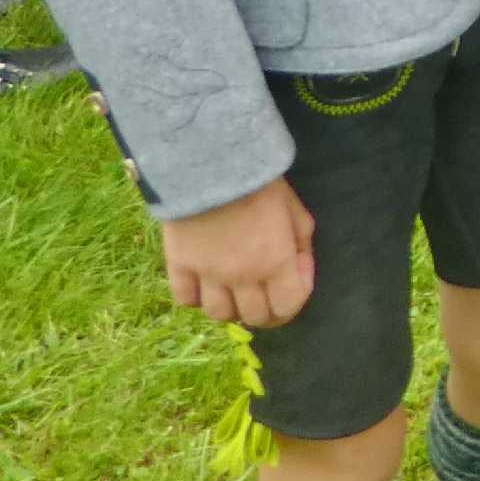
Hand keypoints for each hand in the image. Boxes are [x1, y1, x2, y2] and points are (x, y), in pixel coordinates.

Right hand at [161, 178, 316, 327]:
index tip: (296, 272)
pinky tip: (205, 283)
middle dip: (267, 309)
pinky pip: (185, 299)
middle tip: (267, 291)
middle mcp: (242, 277)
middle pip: (255, 317)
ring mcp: (207, 275)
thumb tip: (298, 268)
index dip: (297, 296)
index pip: (288, 307)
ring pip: (219, 314)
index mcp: (275, 262)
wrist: (212, 163)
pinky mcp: (179, 265)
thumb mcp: (294, 209)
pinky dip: (196, 298)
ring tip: (235, 290)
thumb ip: (300, 244)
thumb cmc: (260, 183)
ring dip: (232, 307)